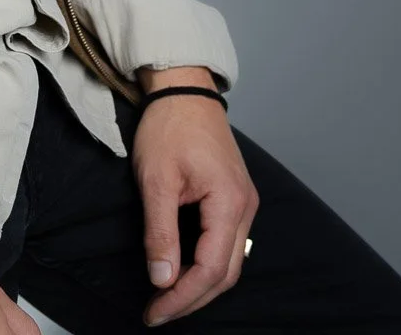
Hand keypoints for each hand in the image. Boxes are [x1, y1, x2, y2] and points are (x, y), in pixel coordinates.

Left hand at [131, 85, 258, 325]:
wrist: (182, 89)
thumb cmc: (168, 126)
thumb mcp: (156, 179)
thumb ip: (160, 233)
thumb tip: (162, 279)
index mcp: (229, 202)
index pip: (210, 269)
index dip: (183, 297)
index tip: (155, 312)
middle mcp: (245, 206)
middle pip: (225, 273)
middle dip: (192, 298)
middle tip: (158, 312)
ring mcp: (244, 202)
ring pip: (228, 261)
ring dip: (200, 283)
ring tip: (167, 296)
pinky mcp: (235, 197)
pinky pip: (226, 242)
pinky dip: (206, 262)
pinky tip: (183, 268)